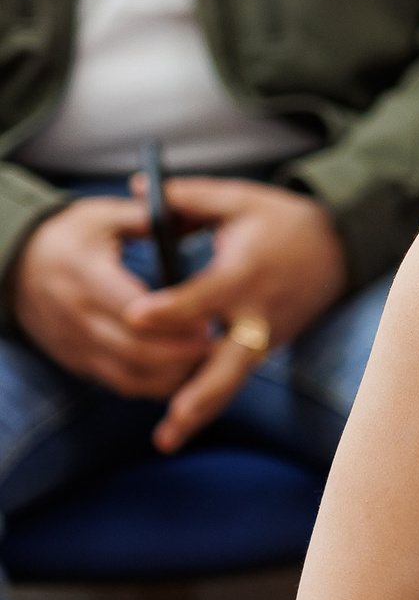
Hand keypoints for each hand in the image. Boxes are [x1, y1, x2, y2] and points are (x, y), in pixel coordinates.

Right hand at [9, 196, 212, 397]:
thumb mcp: (101, 216)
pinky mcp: (77, 360)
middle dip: (180, 354)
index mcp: (83, 274)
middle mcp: (75, 314)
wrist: (16, 265)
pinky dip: (153, 384)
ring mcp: (74, 342)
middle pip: (134, 350)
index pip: (133, 310)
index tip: (209, 319)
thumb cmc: (68, 237)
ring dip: (171, 375)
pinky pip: (118, 382)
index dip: (174, 321)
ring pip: (128, 375)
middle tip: (217, 345)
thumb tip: (188, 216)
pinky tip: (182, 372)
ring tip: (206, 362)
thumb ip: (145, 218)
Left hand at [119, 178, 346, 451]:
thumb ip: (188, 198)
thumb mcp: (240, 200)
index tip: (135, 318)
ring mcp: (267, 336)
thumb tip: (138, 189)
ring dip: (201, 409)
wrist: (339, 249)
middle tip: (175, 413)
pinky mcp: (266, 347)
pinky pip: (234, 375)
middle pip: (229, 359)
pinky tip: (180, 422)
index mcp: (246, 274)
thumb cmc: (283, 222)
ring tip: (168, 441)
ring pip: (232, 379)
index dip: (171, 308)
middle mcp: (257, 313)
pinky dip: (208, 399)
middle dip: (201, 389)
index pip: (205, 296)